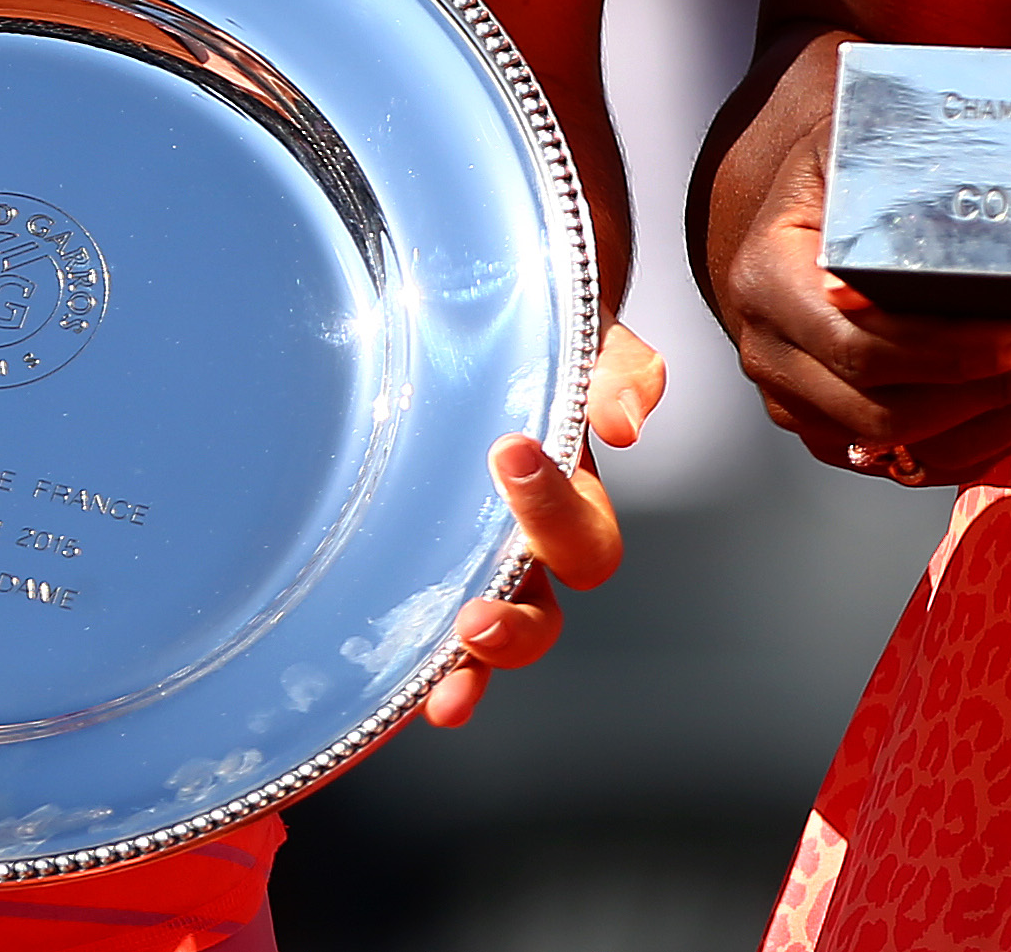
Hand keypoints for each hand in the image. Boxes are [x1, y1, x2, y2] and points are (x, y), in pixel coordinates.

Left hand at [421, 321, 661, 729]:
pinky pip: (424, 631)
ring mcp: (472, 560)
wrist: (480, 314)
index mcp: (570, 498)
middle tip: (476, 617)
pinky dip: (413, 670)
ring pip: (488, 640)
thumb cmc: (542, 337)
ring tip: (444, 690)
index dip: (555, 510)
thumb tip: (622, 424)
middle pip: (542, 615)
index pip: (583, 537)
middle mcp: (525, 546)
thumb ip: (618, 371)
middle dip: (517, 629)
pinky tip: (388, 697)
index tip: (509, 449)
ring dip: (472, 670)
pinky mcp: (420, 562)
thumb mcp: (586, 337)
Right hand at [713, 104, 1010, 486]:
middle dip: (1004, 393)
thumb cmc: (838, 162)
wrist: (796, 205)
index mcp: (768, 282)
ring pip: (916, 451)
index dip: (955, 353)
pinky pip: (925, 463)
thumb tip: (1001, 157)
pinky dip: (1001, 439)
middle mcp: (773, 357)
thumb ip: (898, 162)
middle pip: (893, 413)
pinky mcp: (841, 438)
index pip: (863, 347)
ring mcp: (803, 408)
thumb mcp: (852, 143)